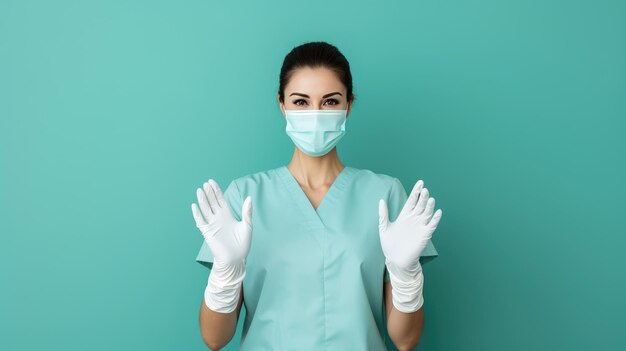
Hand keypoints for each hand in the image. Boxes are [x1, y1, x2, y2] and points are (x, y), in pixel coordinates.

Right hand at [191, 179, 252, 312]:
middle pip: (212, 202)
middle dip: (209, 192)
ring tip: (199, 190)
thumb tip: (249, 197)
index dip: (216, 190)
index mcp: (227, 215)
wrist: (235, 258)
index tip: (211, 181)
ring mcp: (212, 225)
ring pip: (205, 209)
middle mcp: (219, 218)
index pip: (220, 200)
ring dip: (203, 200)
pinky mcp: (207, 232)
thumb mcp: (247, 226)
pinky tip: (194, 206)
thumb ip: (247, 212)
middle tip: (205, 183)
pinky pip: (200, 221)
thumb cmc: (242, 244)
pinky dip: (197, 214)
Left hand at [378, 179, 442, 312]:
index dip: (416, 192)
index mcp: (404, 216)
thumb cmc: (389, 245)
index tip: (420, 182)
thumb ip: (383, 214)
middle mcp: (414, 219)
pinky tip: (438, 212)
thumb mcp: (383, 228)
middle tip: (424, 189)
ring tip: (430, 198)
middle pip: (420, 205)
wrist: (396, 261)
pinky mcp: (424, 235)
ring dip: (429, 206)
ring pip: (427, 213)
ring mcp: (420, 226)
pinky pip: (432, 225)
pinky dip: (435, 219)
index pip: (412, 201)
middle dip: (422, 197)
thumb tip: (381, 200)